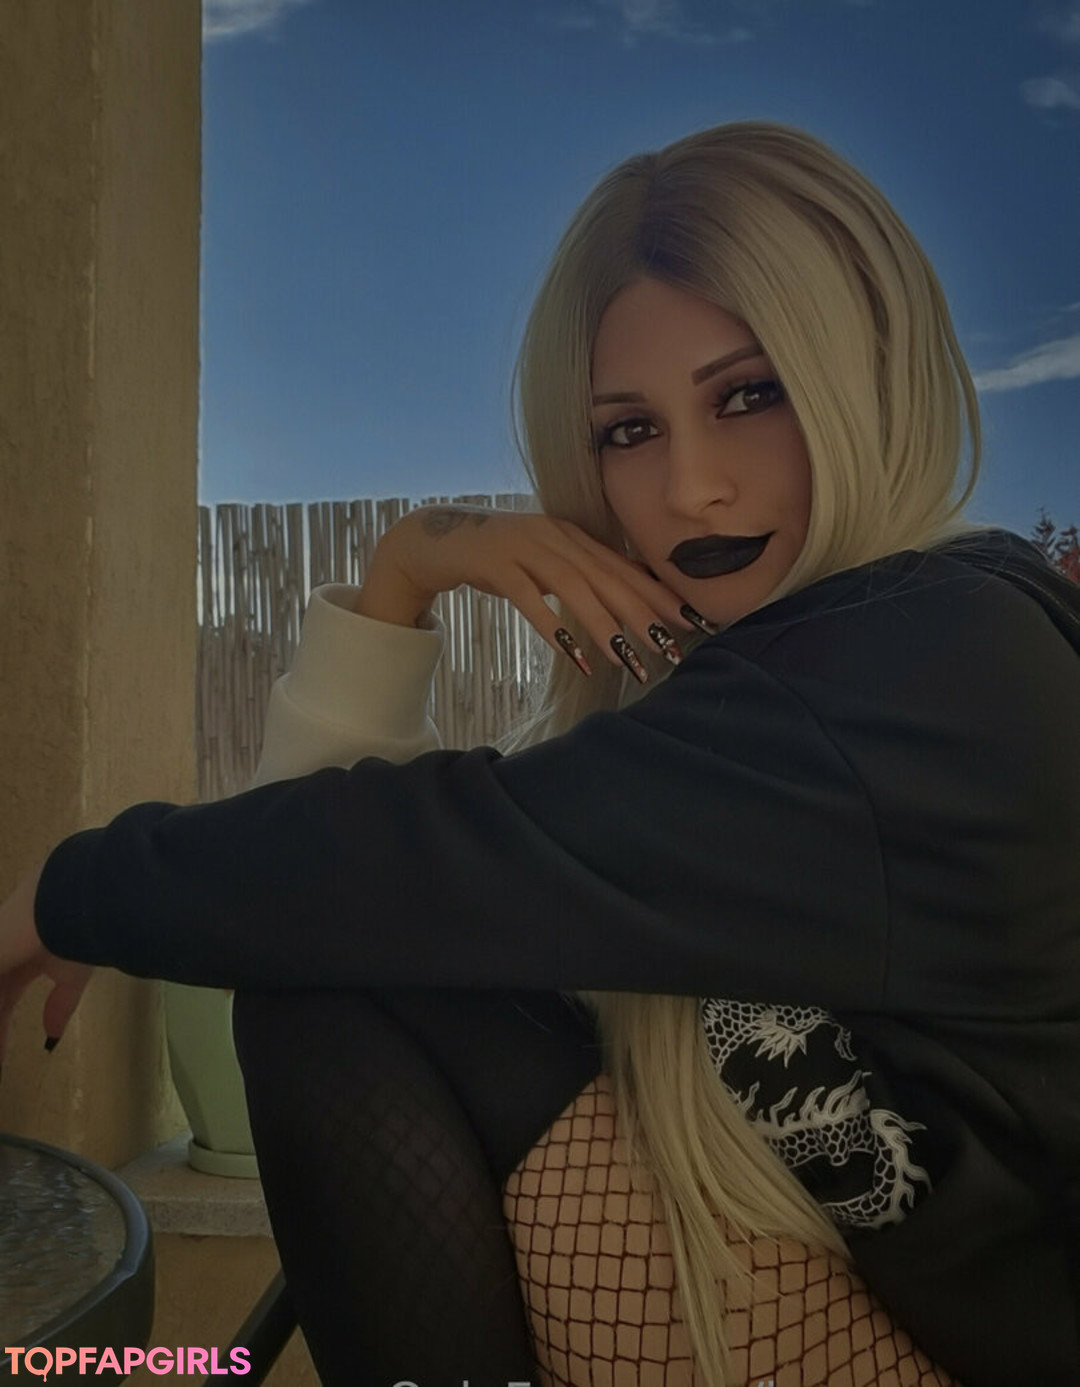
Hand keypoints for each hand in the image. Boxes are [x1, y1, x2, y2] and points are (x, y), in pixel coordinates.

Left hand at [0, 860, 94, 1065]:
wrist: (75, 899)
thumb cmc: (82, 932)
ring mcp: (1, 942)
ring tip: (0, 1051)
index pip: (8, 989)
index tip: (4, 1052)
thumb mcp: (72, 974)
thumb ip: (60, 1002)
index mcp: (28, 948)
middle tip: (0, 1058)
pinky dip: (0, 1015)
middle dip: (0, 1023)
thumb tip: (52, 1036)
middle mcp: (9, 944)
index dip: (3, 1019)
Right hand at [370, 505, 699, 680]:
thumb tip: (624, 609)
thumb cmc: (500, 559)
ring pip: (574, 588)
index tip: (692, 624)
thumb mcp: (545, 563)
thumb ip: (580, 578)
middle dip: (642, 616)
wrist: (437, 538)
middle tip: (669, 651)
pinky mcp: (495, 564)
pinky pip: (528, 597)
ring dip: (603, 626)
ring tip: (626, 659)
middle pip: (607, 578)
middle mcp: (556, 538)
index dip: (659, 595)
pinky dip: (551, 625)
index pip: (624, 569)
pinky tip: (571, 653)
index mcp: (574, 537)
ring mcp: (525, 548)